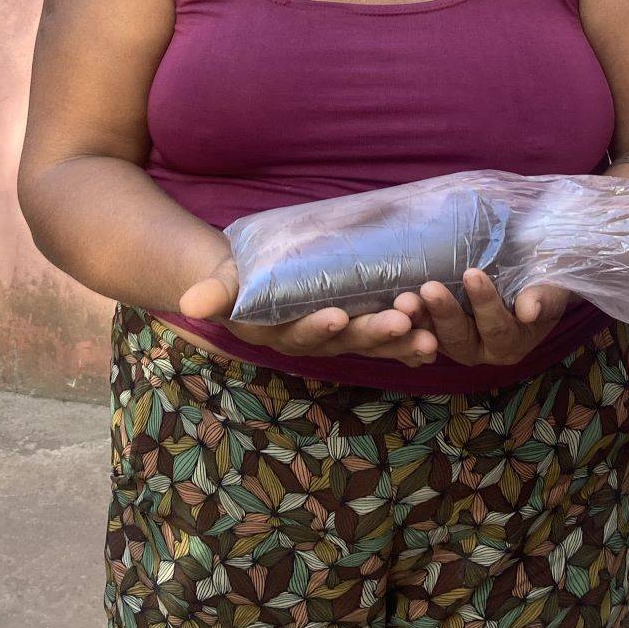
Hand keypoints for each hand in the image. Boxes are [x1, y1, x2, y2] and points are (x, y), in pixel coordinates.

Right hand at [176, 249, 439, 367]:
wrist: (254, 285)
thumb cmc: (240, 282)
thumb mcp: (225, 284)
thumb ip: (214, 292)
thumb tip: (192, 303)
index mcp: (281, 333)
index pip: (300, 335)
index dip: (318, 328)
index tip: (338, 316)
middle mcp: (316, 341)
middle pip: (348, 343)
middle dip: (375, 334)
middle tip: (403, 320)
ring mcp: (343, 337)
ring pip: (374, 343)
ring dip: (402, 341)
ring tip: (429, 335)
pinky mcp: (363, 328)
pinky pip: (390, 342)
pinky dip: (411, 345)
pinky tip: (436, 343)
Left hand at [404, 270, 568, 366]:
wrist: (528, 271)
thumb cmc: (543, 277)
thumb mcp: (552, 285)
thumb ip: (543, 298)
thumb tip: (529, 309)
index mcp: (513, 343)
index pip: (498, 329)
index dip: (485, 304)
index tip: (473, 273)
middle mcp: (483, 351)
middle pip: (461, 340)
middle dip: (445, 314)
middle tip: (430, 288)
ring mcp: (457, 344)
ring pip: (435, 339)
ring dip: (419, 319)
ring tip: (405, 298)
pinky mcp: (435, 333)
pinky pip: (418, 332)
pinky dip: (407, 321)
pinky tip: (393, 303)